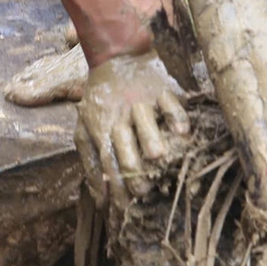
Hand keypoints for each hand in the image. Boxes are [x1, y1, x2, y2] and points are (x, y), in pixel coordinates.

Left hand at [75, 47, 188, 205]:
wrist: (117, 57)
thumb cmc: (100, 100)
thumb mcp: (84, 129)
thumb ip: (89, 163)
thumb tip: (101, 199)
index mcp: (101, 128)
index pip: (107, 162)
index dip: (116, 187)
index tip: (126, 208)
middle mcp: (120, 116)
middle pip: (125, 145)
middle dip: (133, 169)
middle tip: (143, 190)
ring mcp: (141, 101)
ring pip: (147, 123)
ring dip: (152, 140)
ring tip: (158, 159)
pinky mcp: (161, 90)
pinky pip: (171, 104)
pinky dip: (176, 117)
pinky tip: (182, 132)